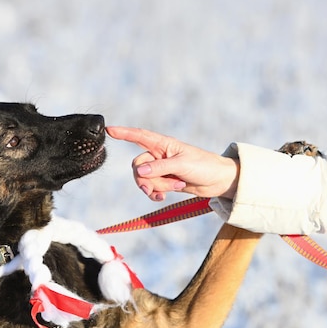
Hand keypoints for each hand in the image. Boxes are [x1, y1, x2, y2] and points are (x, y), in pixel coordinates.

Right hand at [106, 127, 239, 200]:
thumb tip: (139, 171)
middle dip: (144, 179)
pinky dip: (155, 193)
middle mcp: (159, 155)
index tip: (109, 130)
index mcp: (163, 144)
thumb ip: (160, 168)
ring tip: (175, 188)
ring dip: (156, 187)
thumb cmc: (204, 166)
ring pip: (144, 179)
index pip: (139, 136)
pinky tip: (163, 197)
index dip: (124, 133)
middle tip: (152, 189)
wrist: (218, 181)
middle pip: (137, 165)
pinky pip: (151, 188)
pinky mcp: (165, 182)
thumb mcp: (182, 165)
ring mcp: (161, 169)